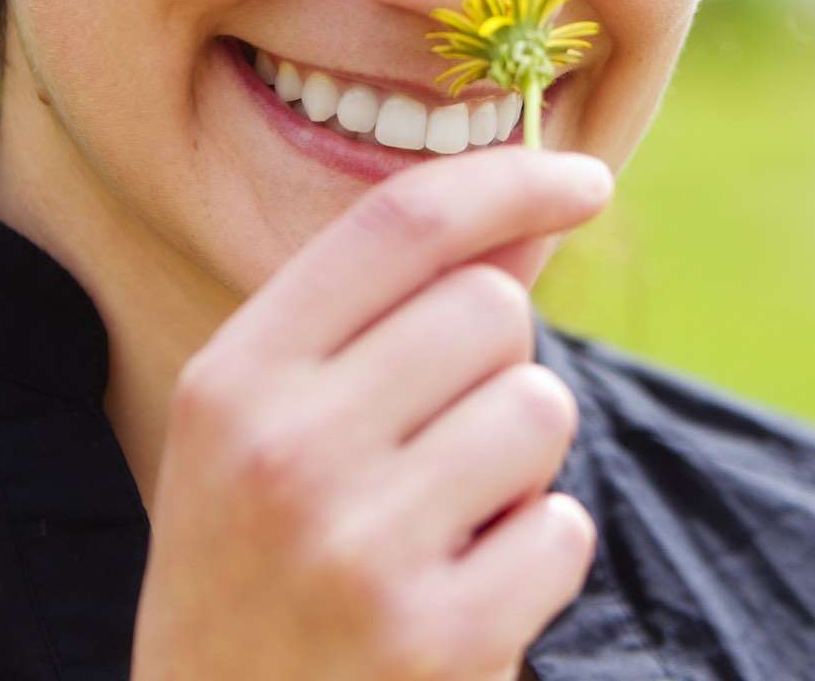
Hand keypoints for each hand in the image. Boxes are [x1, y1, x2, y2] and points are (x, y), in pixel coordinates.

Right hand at [128, 146, 614, 680]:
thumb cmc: (260, 575)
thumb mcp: (276, 433)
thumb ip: (393, 313)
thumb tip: (528, 207)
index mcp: (233, 380)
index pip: (398, 221)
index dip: (509, 179)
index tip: (582, 179)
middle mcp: (284, 453)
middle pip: (491, 308)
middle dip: (496, 366)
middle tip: (437, 449)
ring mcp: (359, 551)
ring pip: (540, 409)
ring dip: (521, 465)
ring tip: (443, 526)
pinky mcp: (438, 638)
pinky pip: (564, 529)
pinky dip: (536, 558)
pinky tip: (462, 598)